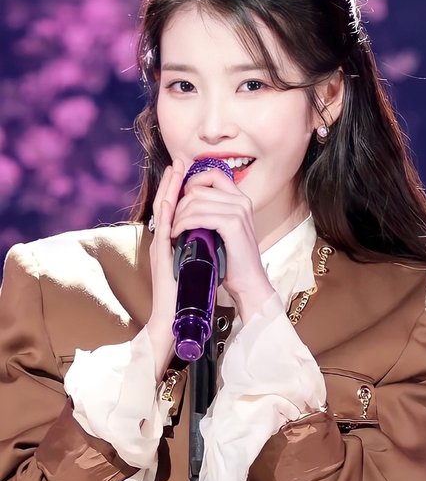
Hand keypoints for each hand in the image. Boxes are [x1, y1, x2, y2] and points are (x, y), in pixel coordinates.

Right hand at [146, 157, 185, 378]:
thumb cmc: (185, 297)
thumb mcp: (195, 266)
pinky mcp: (161, 256)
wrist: (173, 318)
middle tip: (178, 162)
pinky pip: (163, 227)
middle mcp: (163, 243)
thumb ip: (198, 250)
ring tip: (174, 169)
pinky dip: (167, 210)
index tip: (187, 173)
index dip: (180, 191)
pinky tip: (171, 196)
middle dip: (173, 183)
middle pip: (166, 205)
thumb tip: (211, 238)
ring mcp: (160, 248)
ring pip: (162, 211)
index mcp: (172, 244)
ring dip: (168, 189)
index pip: (175, 211)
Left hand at [170, 168, 274, 321]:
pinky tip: (178, 234)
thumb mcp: (223, 229)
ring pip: (195, 201)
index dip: (191, 183)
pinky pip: (198, 216)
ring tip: (173, 231)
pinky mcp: (233, 224)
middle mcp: (241, 201)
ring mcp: (238, 211)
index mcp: (240, 199)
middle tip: (172, 223)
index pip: (212, 174)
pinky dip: (183, 224)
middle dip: (178, 204)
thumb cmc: (231, 259)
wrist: (248, 282)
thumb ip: (212, 210)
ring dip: (178, 217)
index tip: (179, 201)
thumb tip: (187, 196)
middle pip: (198, 188)